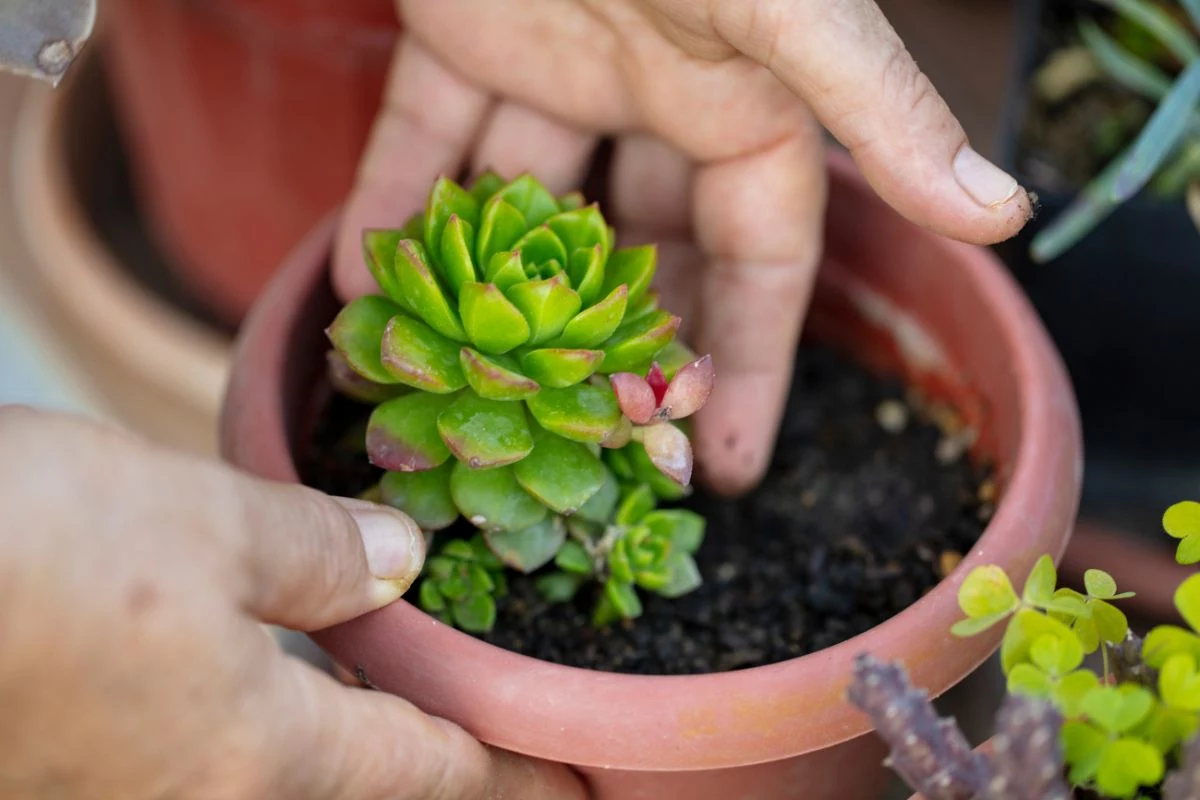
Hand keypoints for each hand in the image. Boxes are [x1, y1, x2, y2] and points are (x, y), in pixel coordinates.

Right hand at [0, 407, 583, 799]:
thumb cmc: (33, 552)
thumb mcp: (208, 525)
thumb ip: (320, 554)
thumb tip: (399, 564)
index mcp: (258, 758)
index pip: (431, 780)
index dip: (515, 777)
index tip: (580, 785)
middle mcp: (203, 790)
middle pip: (364, 781)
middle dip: (443, 757)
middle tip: (506, 723)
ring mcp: (137, 778)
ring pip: (294, 759)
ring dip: (364, 729)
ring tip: (416, 687)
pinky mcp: (84, 747)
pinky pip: (227, 735)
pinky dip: (288, 699)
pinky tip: (293, 652)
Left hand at [334, 0, 1031, 494]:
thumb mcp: (787, 13)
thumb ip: (877, 110)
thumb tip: (1004, 212)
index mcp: (747, 102)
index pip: (762, 260)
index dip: (753, 360)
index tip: (732, 466)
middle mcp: (655, 99)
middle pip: (642, 255)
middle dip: (619, 349)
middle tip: (587, 448)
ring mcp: (556, 70)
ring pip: (523, 210)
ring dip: (488, 293)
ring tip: (455, 392)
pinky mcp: (459, 33)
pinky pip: (423, 138)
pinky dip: (393, 206)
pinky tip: (364, 292)